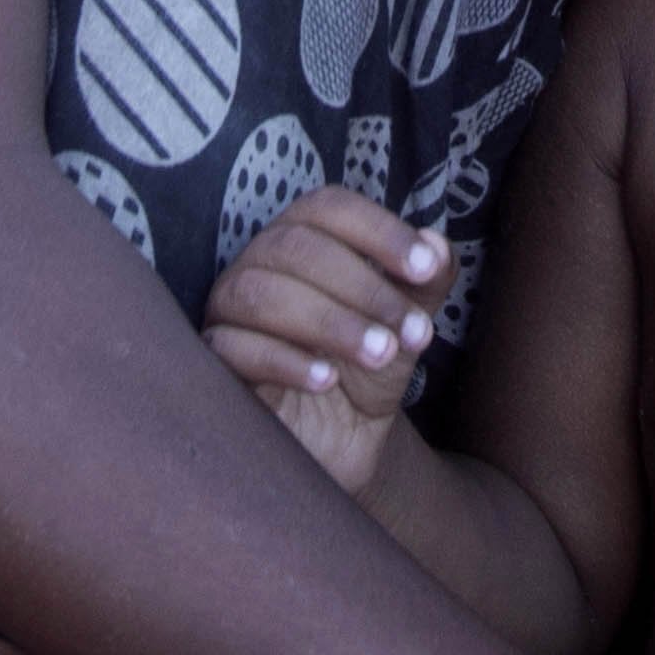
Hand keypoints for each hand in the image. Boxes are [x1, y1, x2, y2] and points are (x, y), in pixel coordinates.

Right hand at [199, 183, 455, 495]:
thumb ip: (423, 285)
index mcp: (303, 239)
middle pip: (296, 246)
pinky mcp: (216, 362)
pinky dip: (285, 360)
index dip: (378, 230)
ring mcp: (230, 311)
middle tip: (412, 332)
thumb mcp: (406, 327)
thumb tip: (438, 246)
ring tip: (380, 354)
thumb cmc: (365, 370)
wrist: (341, 446)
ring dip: (331, 321)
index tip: (426, 268)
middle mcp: (259, 263)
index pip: (329, 208)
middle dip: (363, 287)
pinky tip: (328, 380)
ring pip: (262, 293)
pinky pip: (233, 347)